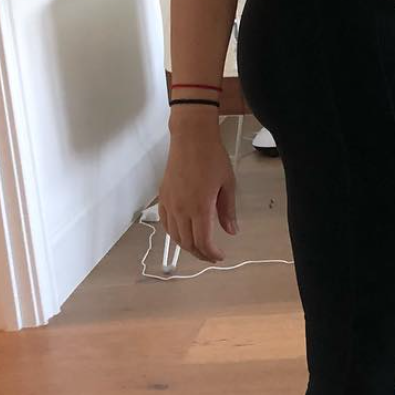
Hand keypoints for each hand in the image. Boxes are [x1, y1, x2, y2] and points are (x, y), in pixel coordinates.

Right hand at [158, 131, 239, 263]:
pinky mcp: (163, 197)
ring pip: (174, 236)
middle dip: (200, 254)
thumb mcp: (228, 184)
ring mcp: (170, 203)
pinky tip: (182, 234)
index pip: (203, 241)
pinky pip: (165, 223)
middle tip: (211, 256)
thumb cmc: (211, 157)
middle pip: (187, 243)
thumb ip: (228, 211)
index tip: (220, 256)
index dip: (211, 253)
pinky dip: (174, 234)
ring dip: (186, 246)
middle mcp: (182, 208)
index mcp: (200, 207)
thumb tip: (231, 230)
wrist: (192, 138)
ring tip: (199, 248)